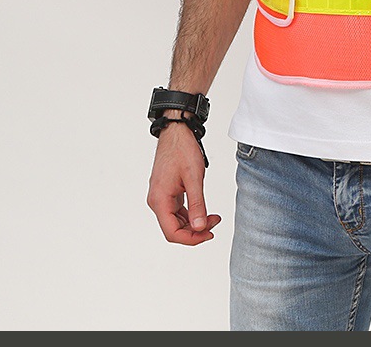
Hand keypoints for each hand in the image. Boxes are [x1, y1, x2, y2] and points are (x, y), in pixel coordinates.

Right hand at [147, 122, 221, 244]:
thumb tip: (200, 227)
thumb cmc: (182, 150)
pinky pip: (177, 211)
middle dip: (195, 231)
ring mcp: (161, 196)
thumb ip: (197, 204)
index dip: (191, 239)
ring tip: (213, 217)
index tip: (208, 234)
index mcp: (159, 200)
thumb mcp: (194, 178)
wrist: (176, 132)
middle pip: (174, 229)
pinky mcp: (167, 192)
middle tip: (214, 223)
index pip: (172, 232)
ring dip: (194, 223)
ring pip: (176, 221)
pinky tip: (203, 210)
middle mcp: (157, 201)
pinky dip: (190, 214)